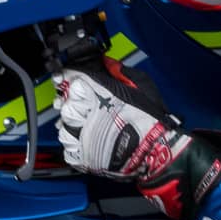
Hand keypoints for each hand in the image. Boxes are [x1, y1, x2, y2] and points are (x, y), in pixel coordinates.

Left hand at [53, 62, 220, 219]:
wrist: (157, 152)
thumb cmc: (152, 121)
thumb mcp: (140, 85)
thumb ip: (119, 72)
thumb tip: (106, 63)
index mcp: (100, 94)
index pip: (72, 80)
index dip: (70, 80)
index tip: (69, 80)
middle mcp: (88, 115)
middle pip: (66, 103)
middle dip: (72, 103)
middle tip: (82, 106)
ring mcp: (83, 137)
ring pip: (63, 125)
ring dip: (71, 124)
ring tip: (86, 124)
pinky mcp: (84, 156)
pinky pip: (67, 147)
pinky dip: (74, 143)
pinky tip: (86, 139)